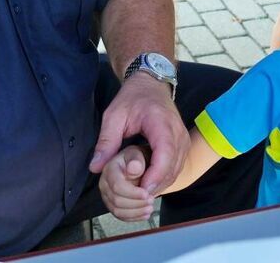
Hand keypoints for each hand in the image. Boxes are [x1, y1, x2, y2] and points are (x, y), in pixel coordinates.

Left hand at [89, 72, 187, 195]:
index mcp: (162, 123)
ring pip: (176, 171)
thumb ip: (106, 141)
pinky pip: (177, 168)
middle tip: (133, 196)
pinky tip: (147, 183)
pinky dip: (163, 179)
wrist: (151, 84)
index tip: (140, 190)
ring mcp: (184, 140)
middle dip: (154, 185)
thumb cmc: (133, 98)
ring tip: (138, 192)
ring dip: (159, 184)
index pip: (166, 154)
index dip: (155, 175)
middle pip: (172, 167)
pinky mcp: (183, 146)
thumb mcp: (114, 115)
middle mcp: (178, 132)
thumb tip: (95, 167)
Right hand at [99, 145, 154, 221]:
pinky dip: (134, 217)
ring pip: (118, 211)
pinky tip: (144, 214)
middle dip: (136, 203)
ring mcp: (107, 195)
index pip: (117, 186)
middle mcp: (105, 183)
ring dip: (136, 212)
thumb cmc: (136, 159)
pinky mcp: (112, 204)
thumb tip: (134, 168)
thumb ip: (136, 161)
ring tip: (149, 207)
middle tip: (151, 200)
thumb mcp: (138, 155)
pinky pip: (120, 216)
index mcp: (110, 169)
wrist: (135, 164)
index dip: (133, 193)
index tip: (146, 193)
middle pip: (117, 201)